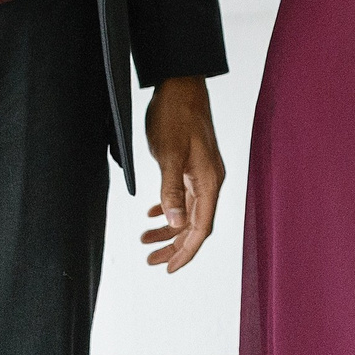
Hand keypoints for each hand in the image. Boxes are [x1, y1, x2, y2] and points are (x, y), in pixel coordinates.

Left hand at [140, 75, 224, 271]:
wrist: (181, 84)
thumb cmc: (176, 115)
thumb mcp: (169, 154)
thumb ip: (171, 190)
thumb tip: (174, 225)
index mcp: (209, 180)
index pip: (201, 227)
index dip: (186, 251)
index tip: (168, 269)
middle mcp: (209, 179)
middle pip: (195, 224)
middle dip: (175, 246)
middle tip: (151, 260)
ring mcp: (201, 171)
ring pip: (188, 212)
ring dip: (169, 229)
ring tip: (144, 239)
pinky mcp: (192, 164)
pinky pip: (183, 196)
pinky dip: (169, 209)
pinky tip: (153, 215)